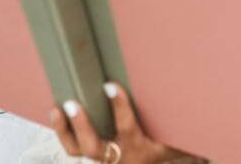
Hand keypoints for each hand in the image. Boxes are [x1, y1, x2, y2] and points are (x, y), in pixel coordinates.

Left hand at [50, 82, 187, 162]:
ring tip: (57, 109)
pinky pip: (75, 148)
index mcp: (139, 148)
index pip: (127, 127)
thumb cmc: (167, 146)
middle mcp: (119, 156)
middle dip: (81, 126)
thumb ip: (175, 118)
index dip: (119, 107)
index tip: (110, 85)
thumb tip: (184, 85)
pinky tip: (56, 114)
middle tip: (72, 104)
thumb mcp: (174, 136)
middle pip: (94, 147)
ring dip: (66, 131)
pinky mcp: (96, 155)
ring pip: (79, 151)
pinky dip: (64, 132)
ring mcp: (105, 159)